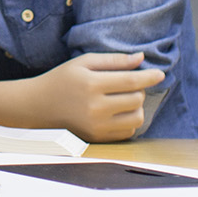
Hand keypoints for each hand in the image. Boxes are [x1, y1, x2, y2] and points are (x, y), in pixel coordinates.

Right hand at [24, 52, 164, 141]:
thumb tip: (141, 58)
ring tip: (123, 99)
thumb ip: (113, 60)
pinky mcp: (98, 137)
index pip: (131, 81)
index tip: (159, 74)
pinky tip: (117, 112)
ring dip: (136, 107)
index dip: (149, 77)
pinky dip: (128, 121)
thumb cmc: (62, 80)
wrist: (38, 106)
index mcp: (91, 84)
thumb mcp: (83, 63)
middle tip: (127, 84)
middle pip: (136, 99)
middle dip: (138, 90)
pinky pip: (128, 132)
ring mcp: (96, 125)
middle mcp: (95, 107)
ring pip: (136, 118)